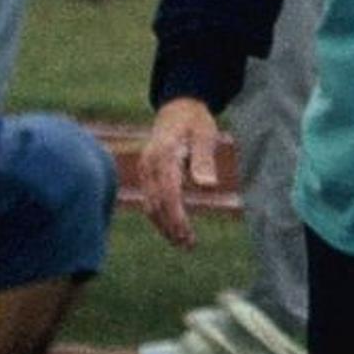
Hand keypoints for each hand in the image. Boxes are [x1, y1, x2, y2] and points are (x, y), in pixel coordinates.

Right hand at [136, 99, 231, 247]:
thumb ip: (204, 159)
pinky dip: (159, 216)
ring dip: (164, 226)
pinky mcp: (146, 174)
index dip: (176, 217)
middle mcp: (149, 165)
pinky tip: (173, 228)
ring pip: (150, 205)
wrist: (177, 108)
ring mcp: (145, 170)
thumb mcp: (205, 134)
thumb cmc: (195, 121)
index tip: (187, 234)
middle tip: (188, 245)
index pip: (168, 193)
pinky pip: (150, 200)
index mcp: (163, 155)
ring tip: (182, 242)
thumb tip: (209, 186)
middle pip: (156, 204)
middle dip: (170, 227)